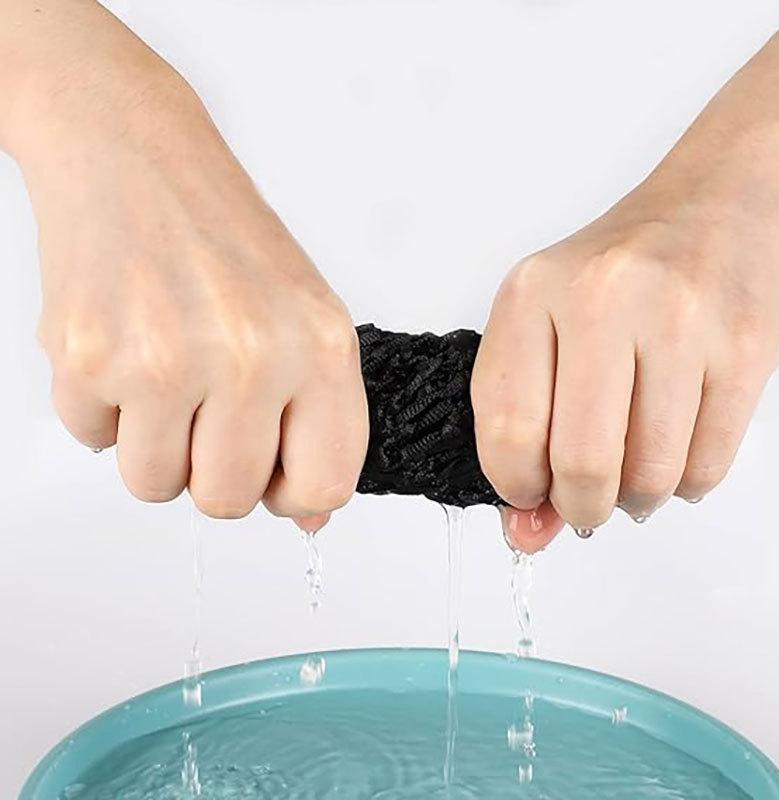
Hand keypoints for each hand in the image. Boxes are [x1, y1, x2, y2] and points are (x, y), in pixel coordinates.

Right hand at [4, 4, 367, 524]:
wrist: (135, 156)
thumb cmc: (224, 240)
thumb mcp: (305, 321)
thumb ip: (317, 420)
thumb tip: (309, 516)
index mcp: (322, 348)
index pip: (325, 484)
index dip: (294, 495)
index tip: (275, 474)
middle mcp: (252, 355)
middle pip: (228, 500)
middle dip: (212, 470)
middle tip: (207, 410)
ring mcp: (168, 358)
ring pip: (154, 485)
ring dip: (156, 444)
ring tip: (164, 376)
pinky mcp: (91, 357)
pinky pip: (95, 441)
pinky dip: (106, 409)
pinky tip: (124, 348)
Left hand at [473, 15, 778, 552]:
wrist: (717, 204)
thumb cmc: (620, 269)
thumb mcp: (545, 326)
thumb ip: (524, 427)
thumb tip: (529, 530)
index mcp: (533, 295)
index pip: (506, 429)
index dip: (516, 485)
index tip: (529, 493)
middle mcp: (602, 302)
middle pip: (581, 464)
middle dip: (579, 508)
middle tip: (583, 504)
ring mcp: (679, 324)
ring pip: (651, 476)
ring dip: (635, 498)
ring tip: (632, 471)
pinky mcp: (743, 348)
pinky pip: (707, 466)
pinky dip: (684, 483)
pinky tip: (672, 451)